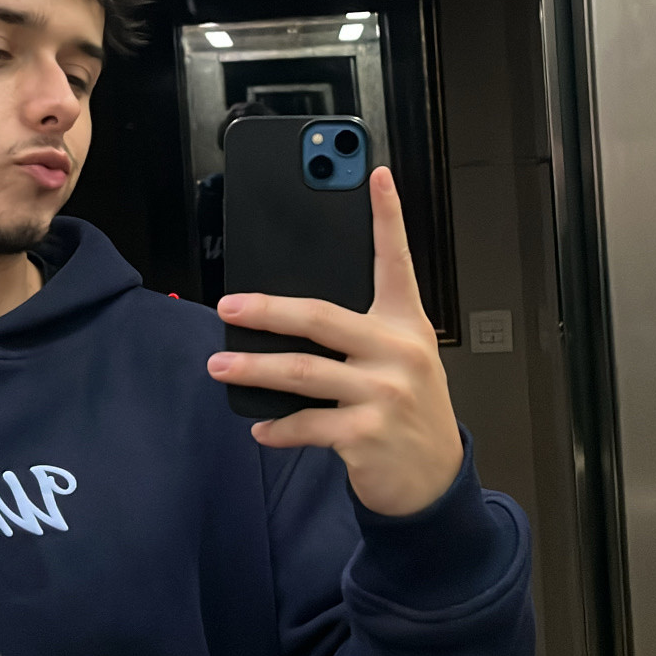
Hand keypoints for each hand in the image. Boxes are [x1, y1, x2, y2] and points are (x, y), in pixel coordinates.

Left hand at [206, 166, 464, 516]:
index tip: (375, 175)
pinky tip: (260, 428)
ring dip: (254, 369)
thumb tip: (288, 315)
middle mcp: (399, 352)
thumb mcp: (401, 360)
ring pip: (303, 372)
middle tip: (228, 307)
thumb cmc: (409, 410)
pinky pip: (306, 423)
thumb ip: (361, 333)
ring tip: (220, 365)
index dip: (388, 216)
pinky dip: (277, 428)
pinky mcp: (366, 434)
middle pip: (321, 317)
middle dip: (267, 310)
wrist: (435, 480)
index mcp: (406, 324)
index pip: (396, 260)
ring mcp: (384, 394)